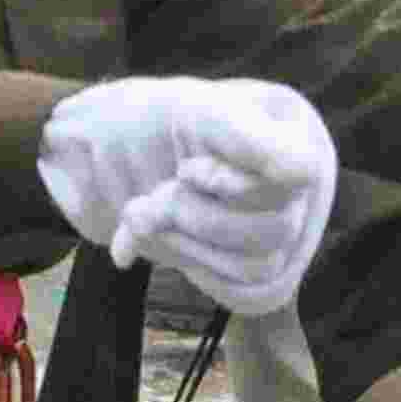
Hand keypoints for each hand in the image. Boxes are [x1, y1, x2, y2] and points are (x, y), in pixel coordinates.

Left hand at [42, 76, 339, 315]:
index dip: (239, 184)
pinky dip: (193, 267)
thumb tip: (302, 171)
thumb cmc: (143, 119)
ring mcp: (279, 228)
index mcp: (291, 129)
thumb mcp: (191, 108)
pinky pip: (246, 293)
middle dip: (198, 217)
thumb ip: (245, 134)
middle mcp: (296, 180)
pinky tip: (163, 240)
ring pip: (260, 265)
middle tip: (155, 195)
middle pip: (276, 229)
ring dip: (189, 244)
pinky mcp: (254, 269)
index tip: (187, 169)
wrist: (97, 156)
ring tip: (147, 216)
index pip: (300, 173)